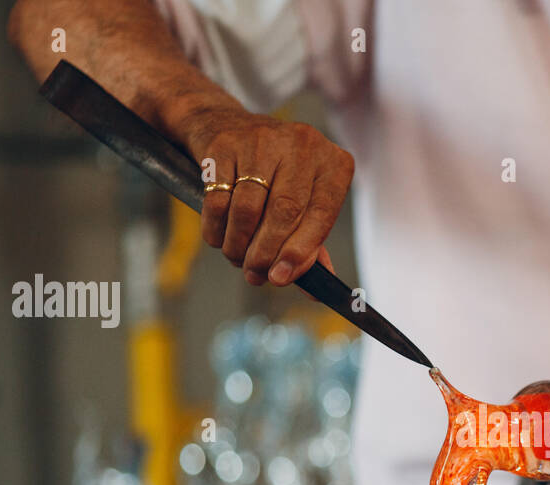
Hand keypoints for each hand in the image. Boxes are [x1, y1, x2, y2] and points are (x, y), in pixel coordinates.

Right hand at [183, 107, 353, 286]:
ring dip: (239, 244)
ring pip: (248, 208)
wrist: (230, 128)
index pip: (322, 214)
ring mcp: (262, 140)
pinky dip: (216, 228)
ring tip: (238, 258)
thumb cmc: (278, 177)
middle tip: (256, 275)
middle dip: (267, 252)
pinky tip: (220, 239)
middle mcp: (303, 145)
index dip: (301, 251)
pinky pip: (218, 199)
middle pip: (285, 211)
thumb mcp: (306, 202)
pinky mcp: (225, 145)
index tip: (282, 278)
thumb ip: (313, 244)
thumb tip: (314, 291)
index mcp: (333, 164)